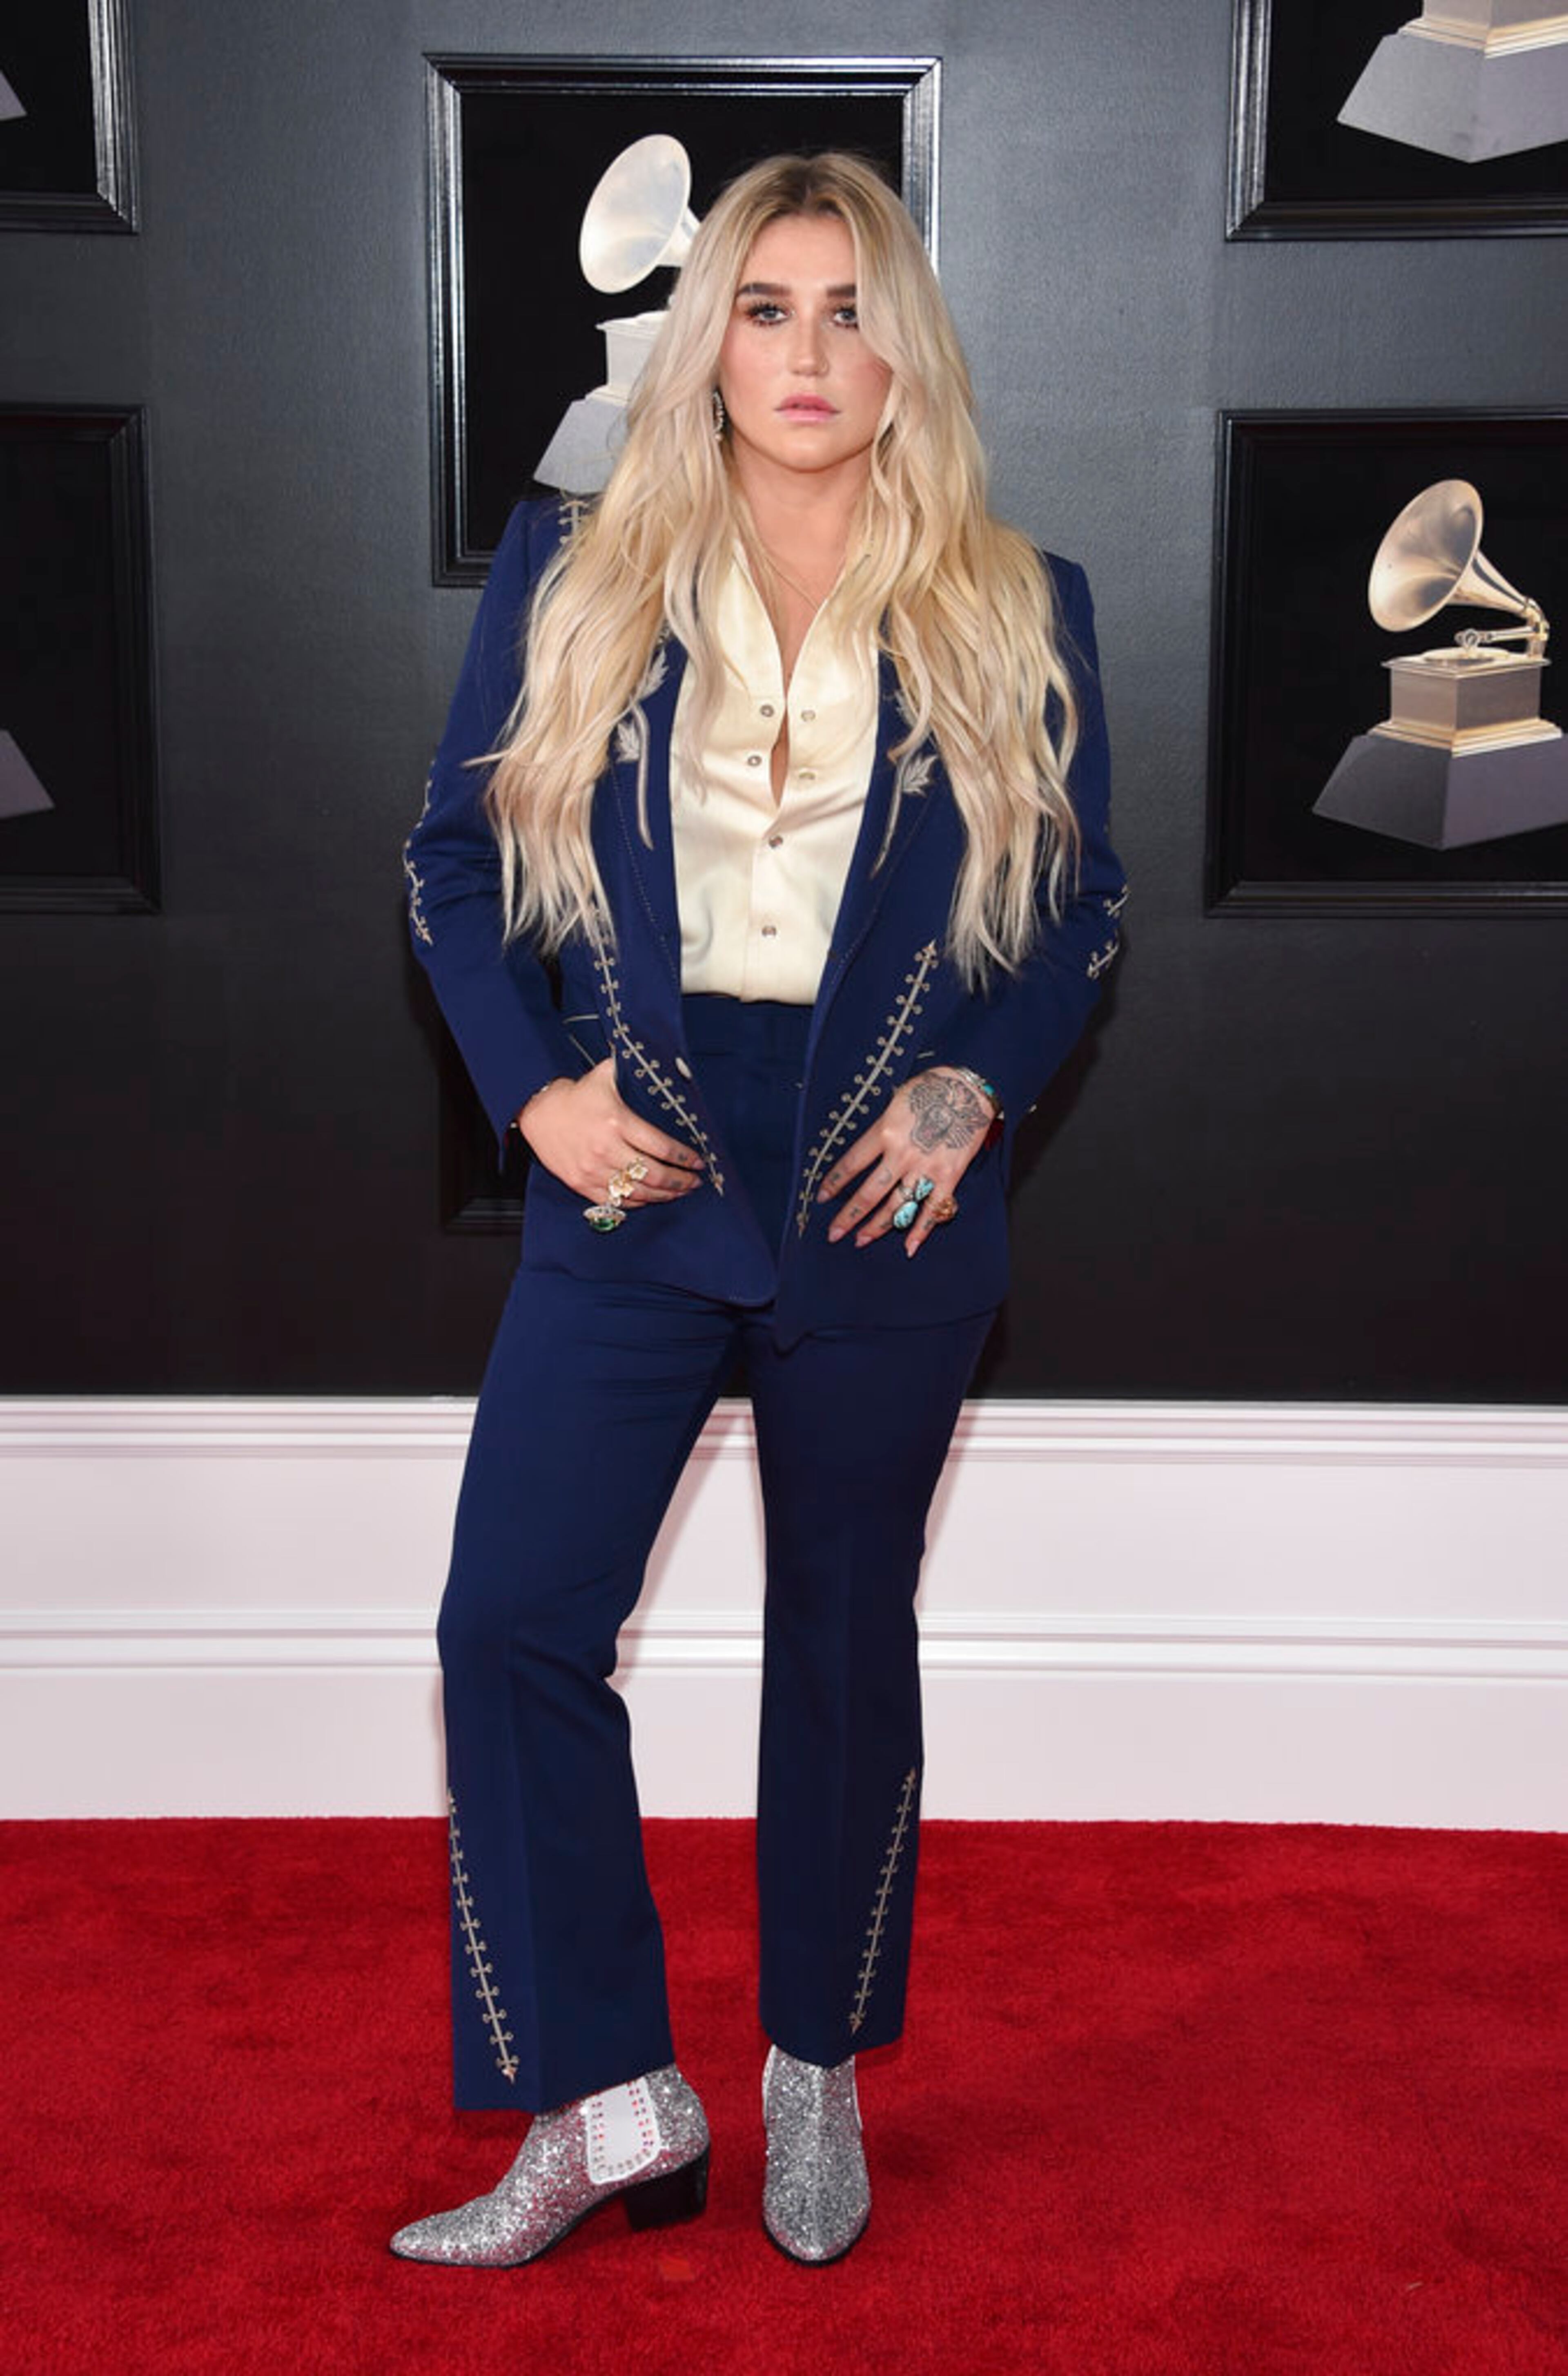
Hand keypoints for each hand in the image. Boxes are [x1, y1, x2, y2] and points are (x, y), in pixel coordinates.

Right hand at [517, 1062, 704, 1206]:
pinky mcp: (581, 1184)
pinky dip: (638, 1202)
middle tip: (694, 1182)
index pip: (661, 1147)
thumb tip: (660, 1058)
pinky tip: (651, 1198)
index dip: (685, 1158)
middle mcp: (606, 1149)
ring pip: (638, 1192)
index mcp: (617, 1122)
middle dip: (681, 1181)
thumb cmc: (576, 1095)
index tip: (698, 1162)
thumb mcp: (605, 1075)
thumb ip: (632, 1069)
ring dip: (664, 1195)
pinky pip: (616, 1201)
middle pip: (654, 1174)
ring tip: (679, 1192)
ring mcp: (593, 1170)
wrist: (538, 1113)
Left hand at [817, 1068, 994, 1256]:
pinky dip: (921, 1231)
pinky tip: (909, 1248)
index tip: (821, 1197)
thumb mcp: (895, 1102)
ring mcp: (926, 1168)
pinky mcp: (948, 1177)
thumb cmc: (931, 1088)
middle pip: (869, 1193)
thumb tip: (870, 1150)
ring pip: (897, 1206)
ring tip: (861, 1240)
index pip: (851, 1164)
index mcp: (885, 1132)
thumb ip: (881, 1129)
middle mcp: (901, 1155)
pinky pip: (933, 1210)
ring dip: (877, 1227)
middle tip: (834, 1233)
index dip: (834, 1183)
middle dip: (849, 1216)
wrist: (969, 1088)